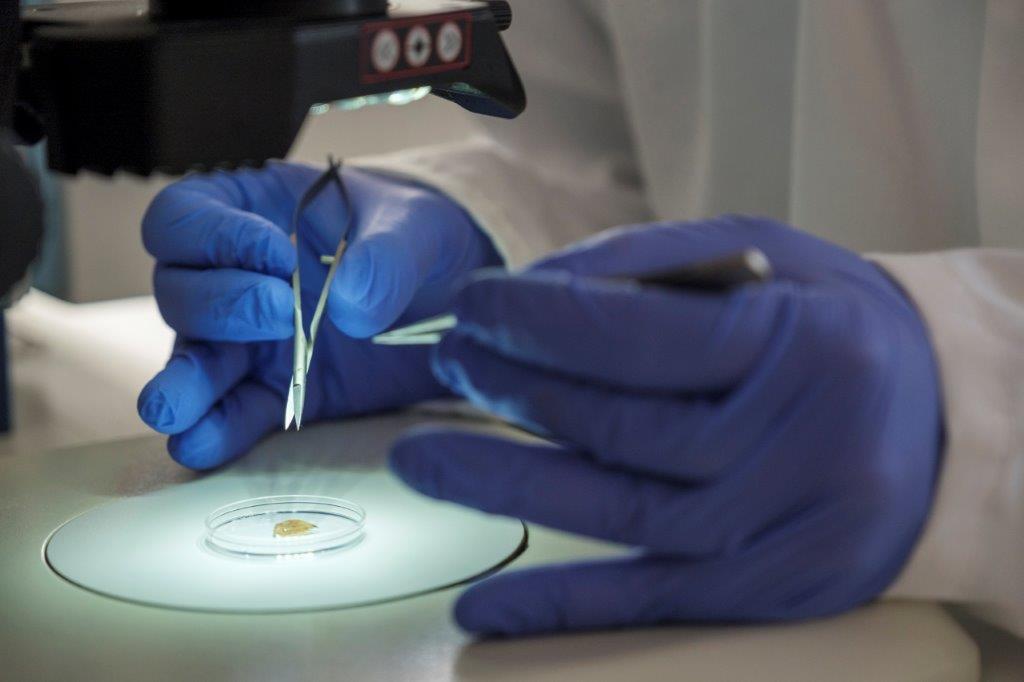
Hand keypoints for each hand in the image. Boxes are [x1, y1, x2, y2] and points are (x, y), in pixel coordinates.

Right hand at [138, 161, 498, 468]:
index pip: (185, 215)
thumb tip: (350, 306)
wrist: (450, 292)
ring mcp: (251, 339)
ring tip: (174, 409)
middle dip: (221, 306)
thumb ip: (389, 255)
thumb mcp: (420, 225)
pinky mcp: (279, 390)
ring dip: (185, 383)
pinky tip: (205, 443)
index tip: (278, 257)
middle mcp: (235, 274)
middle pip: (180, 290)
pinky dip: (219, 429)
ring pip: (193, 358)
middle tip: (283, 315)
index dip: (212, 236)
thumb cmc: (419, 236)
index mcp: (253, 210)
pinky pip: (237, 411)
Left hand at [389, 216, 942, 634]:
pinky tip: (485, 607)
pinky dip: (559, 606)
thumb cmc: (837, 326)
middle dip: (510, 388)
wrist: (945, 425)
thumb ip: (653, 261)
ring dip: (503, 483)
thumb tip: (533, 288)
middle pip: (614, 422)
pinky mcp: (763, 590)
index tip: (473, 305)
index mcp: (796, 343)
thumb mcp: (770, 260)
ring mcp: (776, 527)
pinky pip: (646, 602)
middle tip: (449, 362)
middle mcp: (790, 442)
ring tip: (422, 458)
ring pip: (614, 510)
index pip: (636, 332)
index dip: (537, 318)